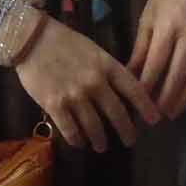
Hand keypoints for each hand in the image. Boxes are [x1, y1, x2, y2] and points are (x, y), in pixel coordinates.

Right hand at [13, 17, 161, 151]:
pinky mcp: (55, 105)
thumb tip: (122, 90)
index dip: (146, 107)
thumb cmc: (64, 41)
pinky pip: (70, 130)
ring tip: (101, 146)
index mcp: (107, 65)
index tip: (155, 120)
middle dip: (126, 131)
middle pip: (117, 114)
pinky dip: (77, 139)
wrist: (31, 38)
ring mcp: (75, 95)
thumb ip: (108, 70)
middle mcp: (95, 82)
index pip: (134, 89)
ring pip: (94, 126)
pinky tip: (79, 143)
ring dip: (100, 140)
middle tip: (129, 141)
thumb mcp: (93, 50)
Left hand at [131, 0, 185, 117]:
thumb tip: (129, 75)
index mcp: (167, 28)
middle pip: (177, 76)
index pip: (155, 66)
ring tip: (172, 112)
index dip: (146, 88)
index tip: (137, 104)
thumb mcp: (147, 17)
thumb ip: (141, 48)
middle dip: (165, 99)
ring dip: (185, 98)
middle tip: (155, 115)